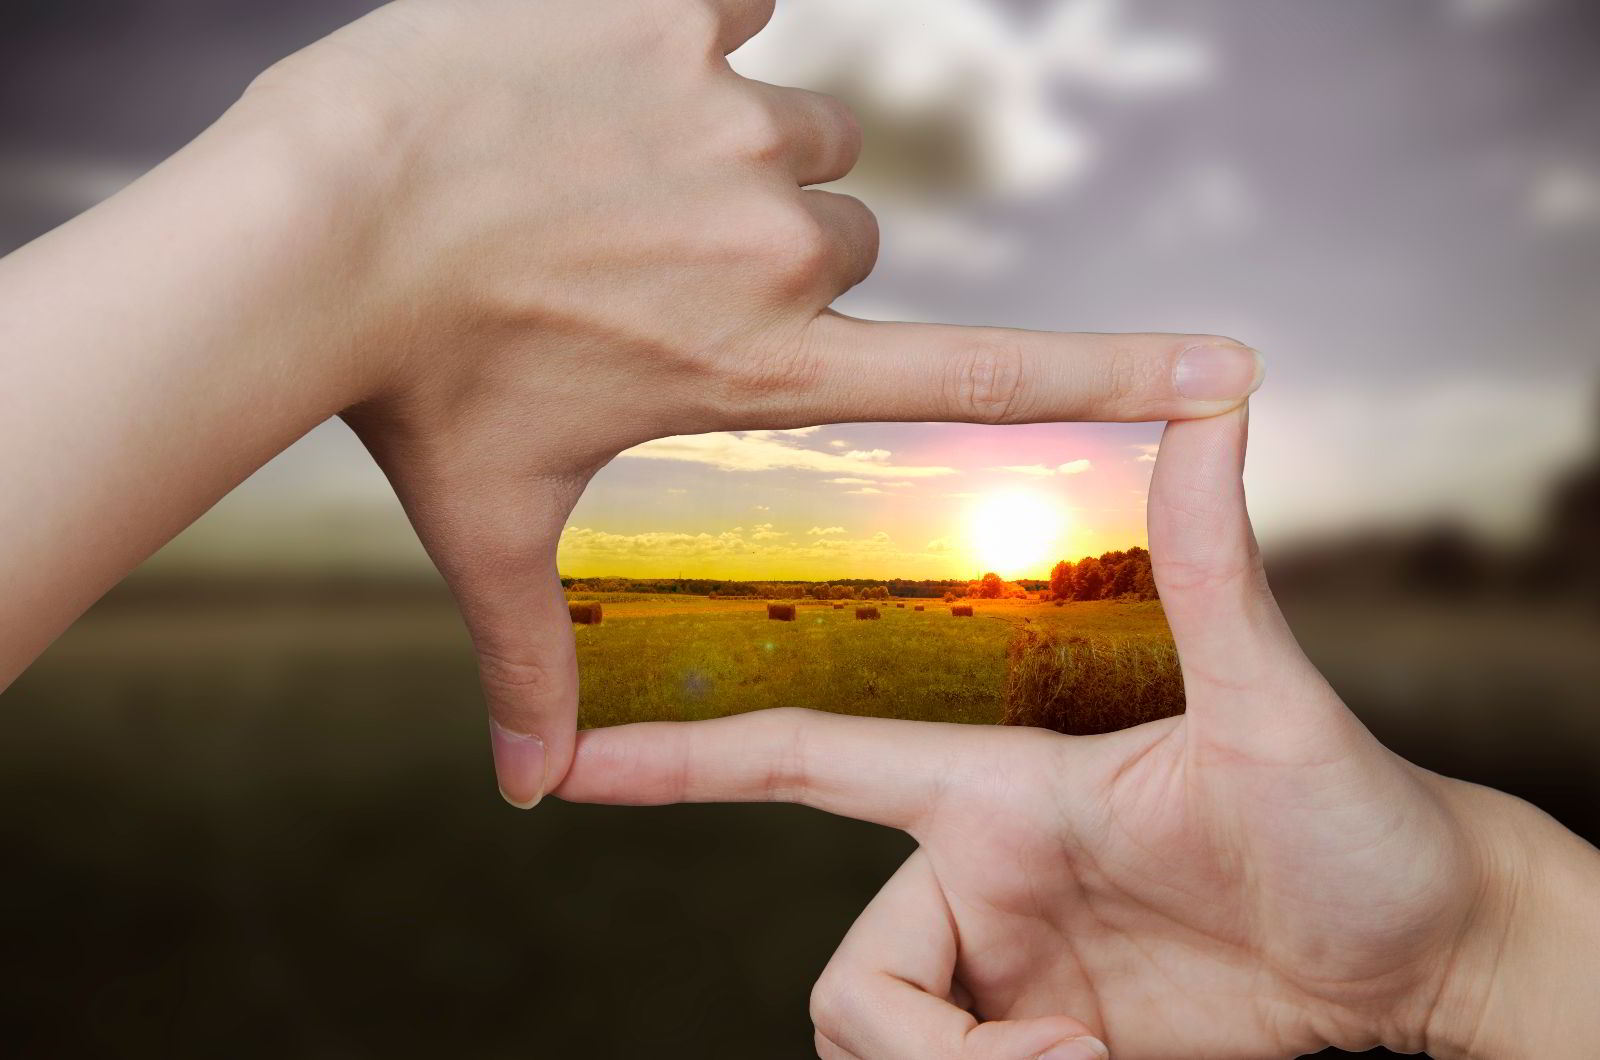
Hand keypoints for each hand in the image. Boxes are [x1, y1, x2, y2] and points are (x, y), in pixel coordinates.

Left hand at [234, 0, 1265, 805]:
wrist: (315, 227)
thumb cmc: (411, 388)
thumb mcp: (488, 529)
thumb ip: (528, 660)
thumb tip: (529, 793)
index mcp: (765, 365)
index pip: (983, 373)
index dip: (1118, 374)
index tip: (1229, 373)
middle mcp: (782, 247)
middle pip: (844, 233)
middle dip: (762, 249)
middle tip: (630, 263)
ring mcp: (734, 120)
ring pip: (794, 126)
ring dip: (723, 145)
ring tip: (592, 175)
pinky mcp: (679, 6)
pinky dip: (682, 20)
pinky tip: (588, 64)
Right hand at [556, 406, 1599, 1057]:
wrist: (1424, 962)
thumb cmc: (1359, 825)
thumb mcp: (1277, 707)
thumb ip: (1214, 566)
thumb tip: (1216, 397)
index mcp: (992, 790)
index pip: (805, 761)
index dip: (682, 759)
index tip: (563, 761)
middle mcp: (977, 879)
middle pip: (848, 978)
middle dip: (922, 1045)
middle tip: (1057, 1056)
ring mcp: (1002, 971)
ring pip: (883, 1039)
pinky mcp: (1031, 1044)